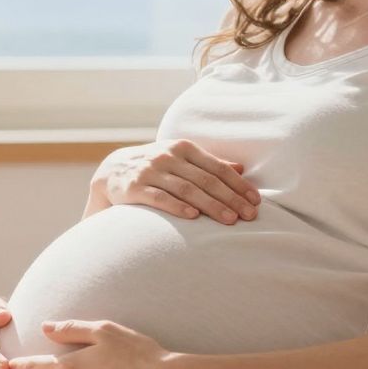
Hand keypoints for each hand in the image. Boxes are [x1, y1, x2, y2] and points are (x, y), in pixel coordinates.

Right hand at [92, 139, 259, 225]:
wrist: (111, 171)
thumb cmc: (155, 168)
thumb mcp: (180, 159)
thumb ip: (208, 164)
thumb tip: (241, 168)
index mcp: (183, 148)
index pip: (217, 167)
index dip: (238, 184)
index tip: (255, 201)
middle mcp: (167, 156)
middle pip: (206, 180)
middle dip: (230, 198)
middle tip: (249, 215)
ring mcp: (150, 171)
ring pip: (187, 189)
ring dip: (211, 205)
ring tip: (230, 220)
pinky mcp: (134, 187)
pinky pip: (159, 198)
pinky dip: (177, 207)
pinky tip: (193, 217)